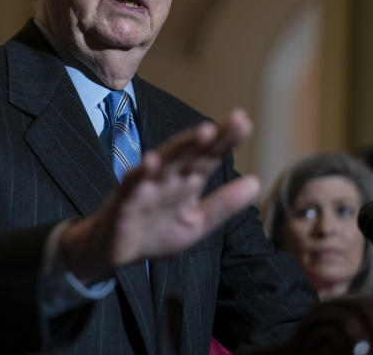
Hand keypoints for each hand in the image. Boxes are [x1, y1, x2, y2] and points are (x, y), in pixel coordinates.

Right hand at [60, 109, 259, 283]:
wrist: (116, 252)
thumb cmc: (156, 232)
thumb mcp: (196, 224)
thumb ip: (223, 205)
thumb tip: (256, 182)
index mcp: (188, 181)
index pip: (210, 156)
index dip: (227, 140)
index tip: (245, 122)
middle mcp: (169, 176)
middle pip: (193, 152)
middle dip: (213, 137)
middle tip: (236, 120)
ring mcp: (147, 184)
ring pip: (167, 160)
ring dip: (184, 146)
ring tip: (205, 132)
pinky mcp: (125, 198)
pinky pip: (134, 182)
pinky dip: (142, 172)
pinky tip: (153, 161)